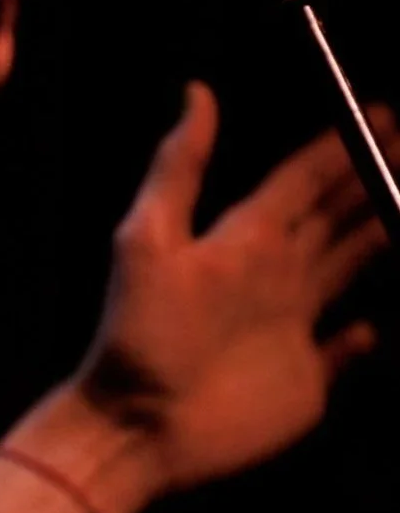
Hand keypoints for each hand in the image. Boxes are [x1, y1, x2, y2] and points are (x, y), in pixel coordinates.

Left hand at [78, 82, 395, 493]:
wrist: (136, 421)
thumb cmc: (140, 329)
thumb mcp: (149, 236)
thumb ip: (180, 167)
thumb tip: (196, 91)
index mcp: (244, 239)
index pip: (302, 182)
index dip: (340, 148)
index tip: (380, 112)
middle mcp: (273, 275)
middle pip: (333, 217)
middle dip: (371, 179)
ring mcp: (290, 326)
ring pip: (347, 269)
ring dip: (379, 238)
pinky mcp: (304, 380)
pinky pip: (343, 353)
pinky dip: (363, 340)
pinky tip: (375, 329)